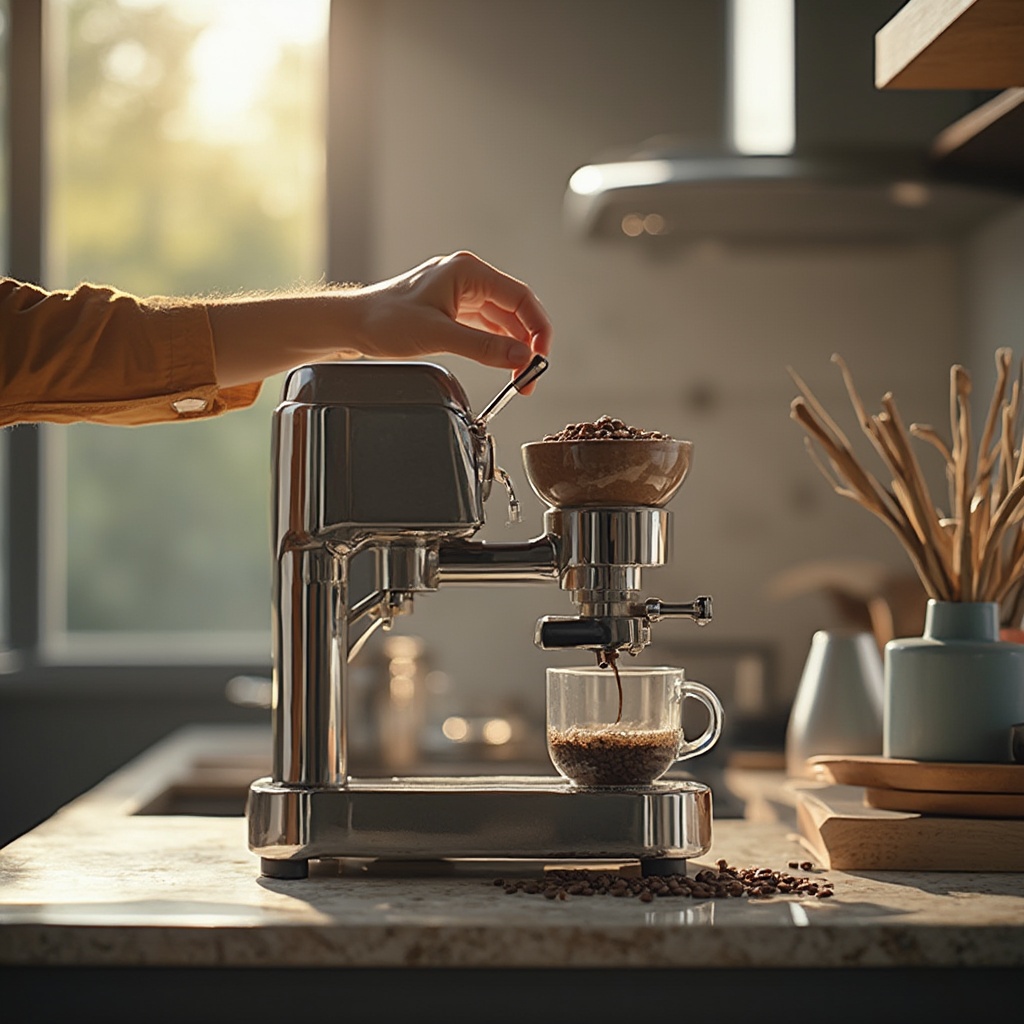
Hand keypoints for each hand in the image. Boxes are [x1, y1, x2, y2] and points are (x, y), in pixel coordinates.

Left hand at [208, 251, 551, 389]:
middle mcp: (467, 277)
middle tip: (529, 376)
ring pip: (502, 319)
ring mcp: (460, 292)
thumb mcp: (438, 336)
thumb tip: (520, 357)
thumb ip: (483, 348)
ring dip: (513, 346)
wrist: (351, 324)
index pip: (521, 298)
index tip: (540, 359)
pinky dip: (497, 344)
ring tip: (517, 376)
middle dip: (527, 343)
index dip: (537, 330)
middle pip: (515, 309)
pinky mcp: (452, 307)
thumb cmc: (384, 322)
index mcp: (468, 272)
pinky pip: (486, 325)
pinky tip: (501, 362)